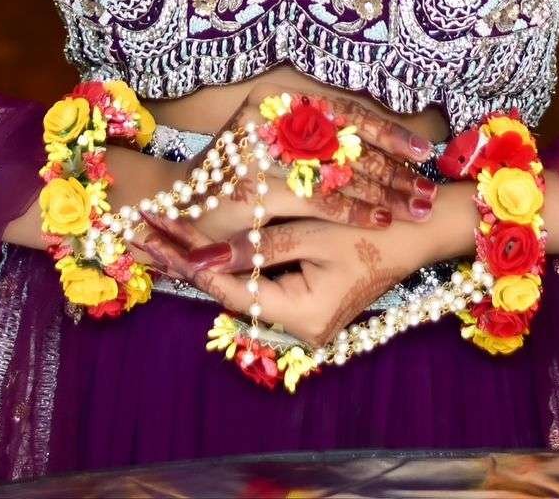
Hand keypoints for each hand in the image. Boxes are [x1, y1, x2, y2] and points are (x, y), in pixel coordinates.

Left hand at [132, 208, 442, 350]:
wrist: (420, 233)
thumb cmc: (373, 229)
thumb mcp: (313, 232)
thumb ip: (257, 248)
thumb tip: (201, 260)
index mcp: (301, 317)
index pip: (228, 290)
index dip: (187, 263)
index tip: (150, 235)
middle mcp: (299, 329)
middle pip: (229, 291)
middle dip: (185, 259)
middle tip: (139, 232)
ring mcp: (304, 318)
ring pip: (242, 287)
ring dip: (205, 260)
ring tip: (158, 233)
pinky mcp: (308, 301)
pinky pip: (262, 281)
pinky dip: (235, 260)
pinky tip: (202, 243)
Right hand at [168, 80, 439, 238]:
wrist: (176, 203)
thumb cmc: (234, 179)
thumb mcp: (275, 148)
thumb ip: (314, 141)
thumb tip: (379, 147)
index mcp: (277, 99)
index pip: (345, 113)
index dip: (388, 132)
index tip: (424, 151)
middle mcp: (268, 115)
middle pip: (348, 142)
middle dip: (394, 169)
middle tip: (428, 189)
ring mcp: (260, 148)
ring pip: (338, 169)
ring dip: (382, 192)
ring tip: (416, 207)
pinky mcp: (254, 185)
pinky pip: (316, 196)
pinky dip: (351, 209)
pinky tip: (378, 219)